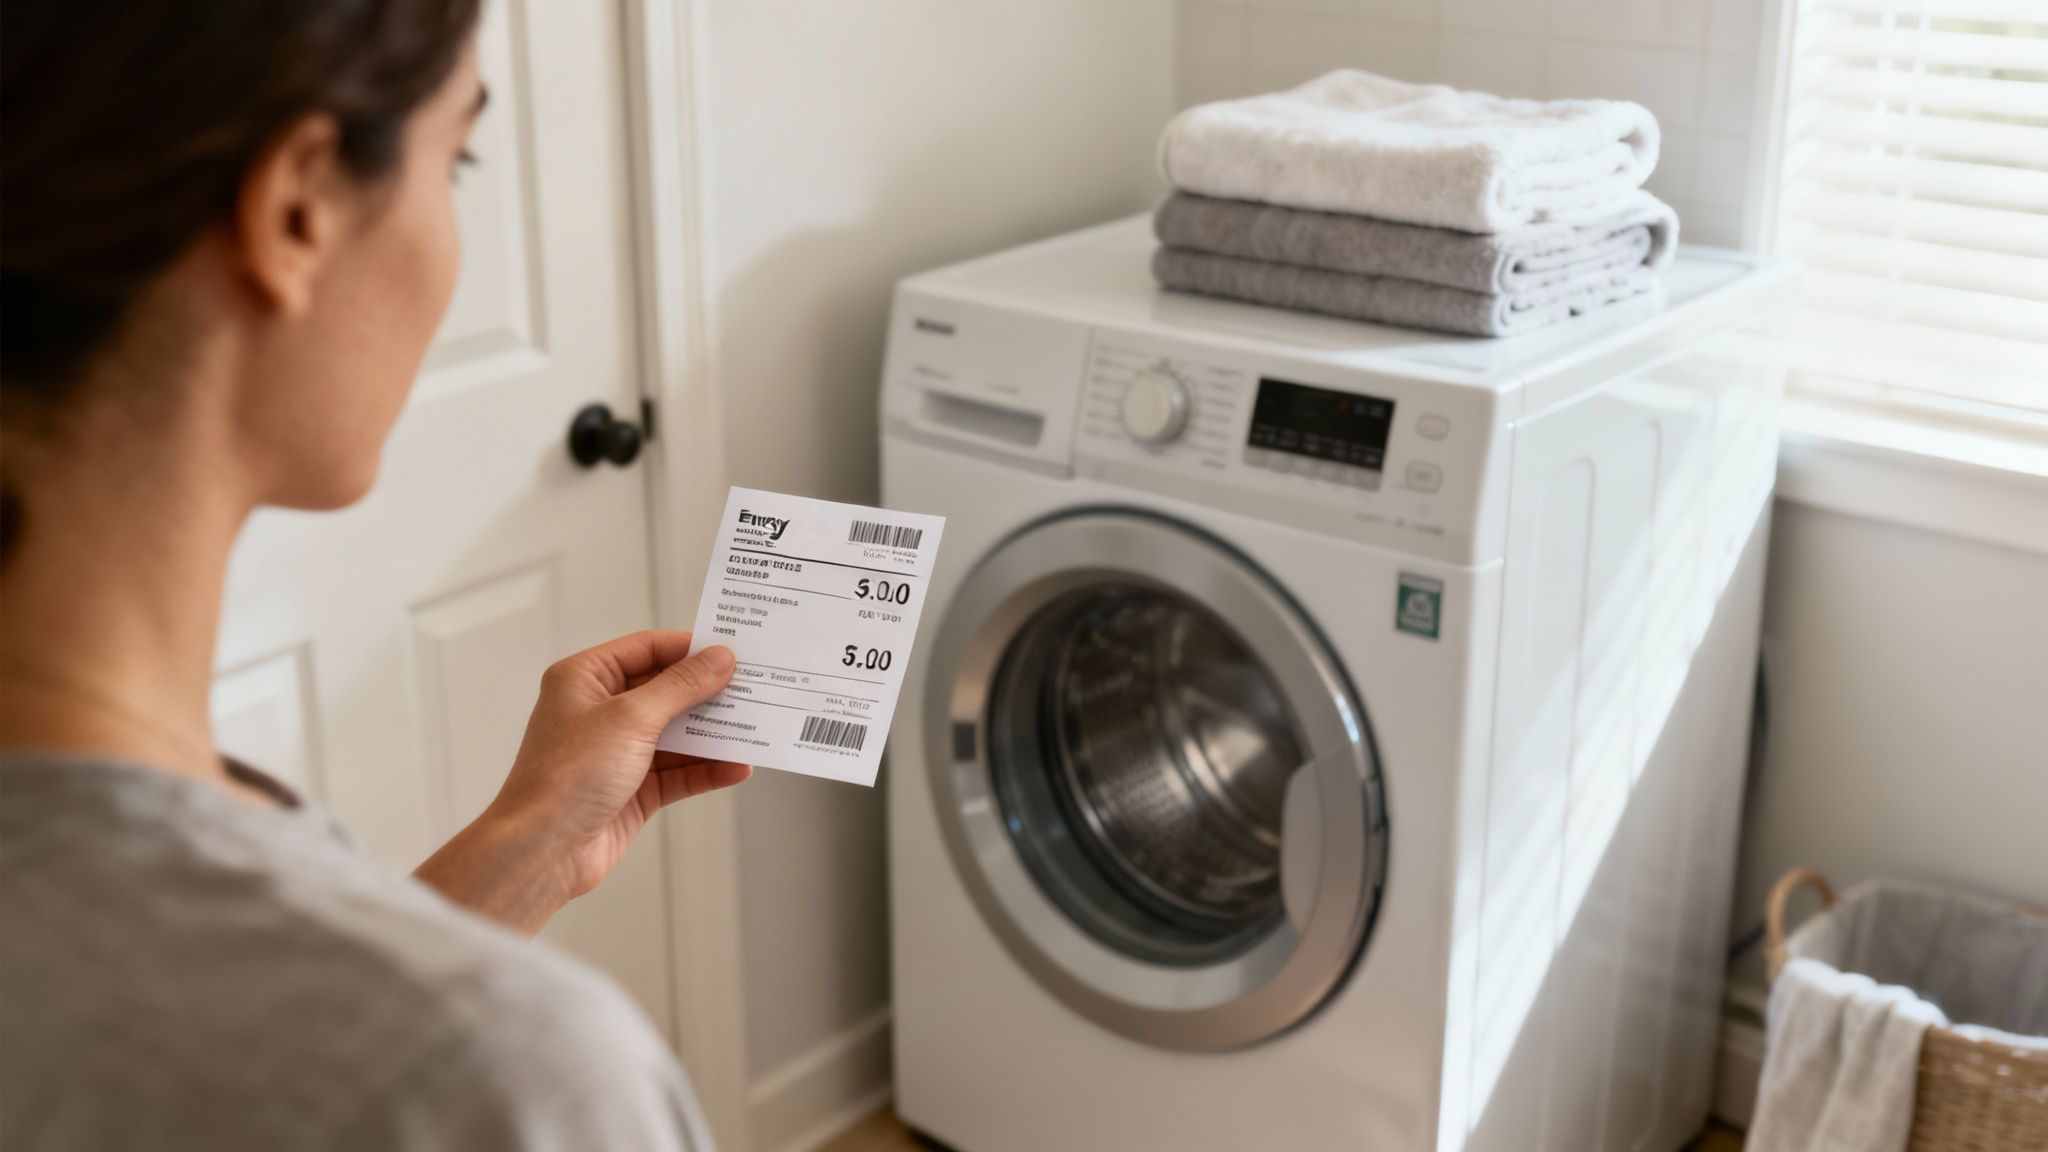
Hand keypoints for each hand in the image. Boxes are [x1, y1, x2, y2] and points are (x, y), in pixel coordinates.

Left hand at [416, 631, 750, 931]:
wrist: (544, 849)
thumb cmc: (567, 775)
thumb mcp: (631, 717)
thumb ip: (681, 686)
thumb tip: (719, 659)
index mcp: (585, 679)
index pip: (647, 649)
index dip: (690, 649)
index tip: (732, 652)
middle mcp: (600, 711)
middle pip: (667, 691)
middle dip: (708, 694)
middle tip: (752, 690)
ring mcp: (617, 752)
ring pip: (677, 734)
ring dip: (713, 734)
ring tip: (754, 729)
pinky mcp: (632, 789)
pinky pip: (679, 772)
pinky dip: (707, 769)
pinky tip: (737, 768)